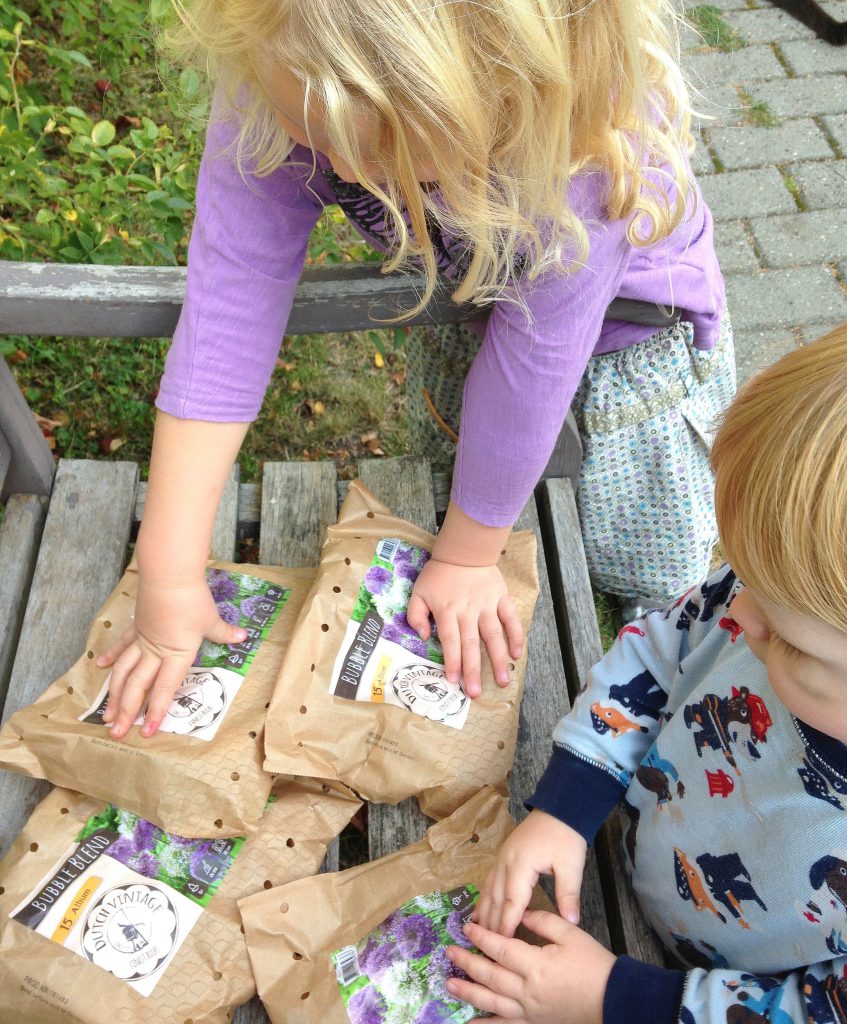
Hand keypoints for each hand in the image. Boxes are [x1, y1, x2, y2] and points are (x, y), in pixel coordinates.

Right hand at [96, 575, 246, 739]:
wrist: (169, 576)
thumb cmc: (192, 599)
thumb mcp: (211, 619)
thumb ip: (225, 633)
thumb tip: (243, 637)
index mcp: (176, 655)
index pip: (165, 689)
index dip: (157, 712)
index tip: (148, 732)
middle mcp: (155, 652)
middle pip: (137, 686)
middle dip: (127, 711)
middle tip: (116, 733)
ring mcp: (142, 640)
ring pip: (123, 671)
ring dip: (114, 693)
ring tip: (106, 713)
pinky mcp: (135, 626)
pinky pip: (121, 645)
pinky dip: (110, 656)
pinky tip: (100, 667)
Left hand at [406, 558, 522, 697]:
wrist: (464, 550)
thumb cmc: (439, 574)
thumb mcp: (418, 591)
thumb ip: (415, 614)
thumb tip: (423, 636)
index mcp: (447, 611)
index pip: (450, 640)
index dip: (453, 661)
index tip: (454, 681)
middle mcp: (468, 611)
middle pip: (471, 644)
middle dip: (474, 670)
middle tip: (476, 693)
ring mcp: (487, 605)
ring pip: (493, 635)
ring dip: (498, 659)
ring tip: (502, 680)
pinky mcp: (501, 598)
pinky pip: (510, 619)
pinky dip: (516, 635)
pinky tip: (517, 654)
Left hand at [446, 911, 614, 1023]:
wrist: (613, 998)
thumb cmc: (593, 964)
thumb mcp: (570, 934)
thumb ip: (543, 921)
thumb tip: (520, 912)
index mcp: (537, 964)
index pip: (501, 948)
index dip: (481, 937)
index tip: (466, 928)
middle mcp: (528, 990)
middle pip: (490, 975)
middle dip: (467, 963)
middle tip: (449, 953)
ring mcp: (529, 1010)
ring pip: (492, 1002)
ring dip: (469, 992)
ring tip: (449, 984)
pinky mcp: (534, 1023)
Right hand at [476, 810, 587, 935]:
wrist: (559, 809)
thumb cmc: (565, 837)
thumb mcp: (571, 865)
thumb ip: (569, 894)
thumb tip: (572, 922)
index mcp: (522, 866)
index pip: (512, 902)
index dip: (506, 925)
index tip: (501, 946)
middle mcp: (506, 863)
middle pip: (495, 898)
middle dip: (491, 923)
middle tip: (486, 948)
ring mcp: (502, 858)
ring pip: (489, 889)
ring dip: (484, 911)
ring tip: (478, 933)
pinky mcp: (503, 856)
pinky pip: (490, 880)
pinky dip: (484, 897)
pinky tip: (479, 910)